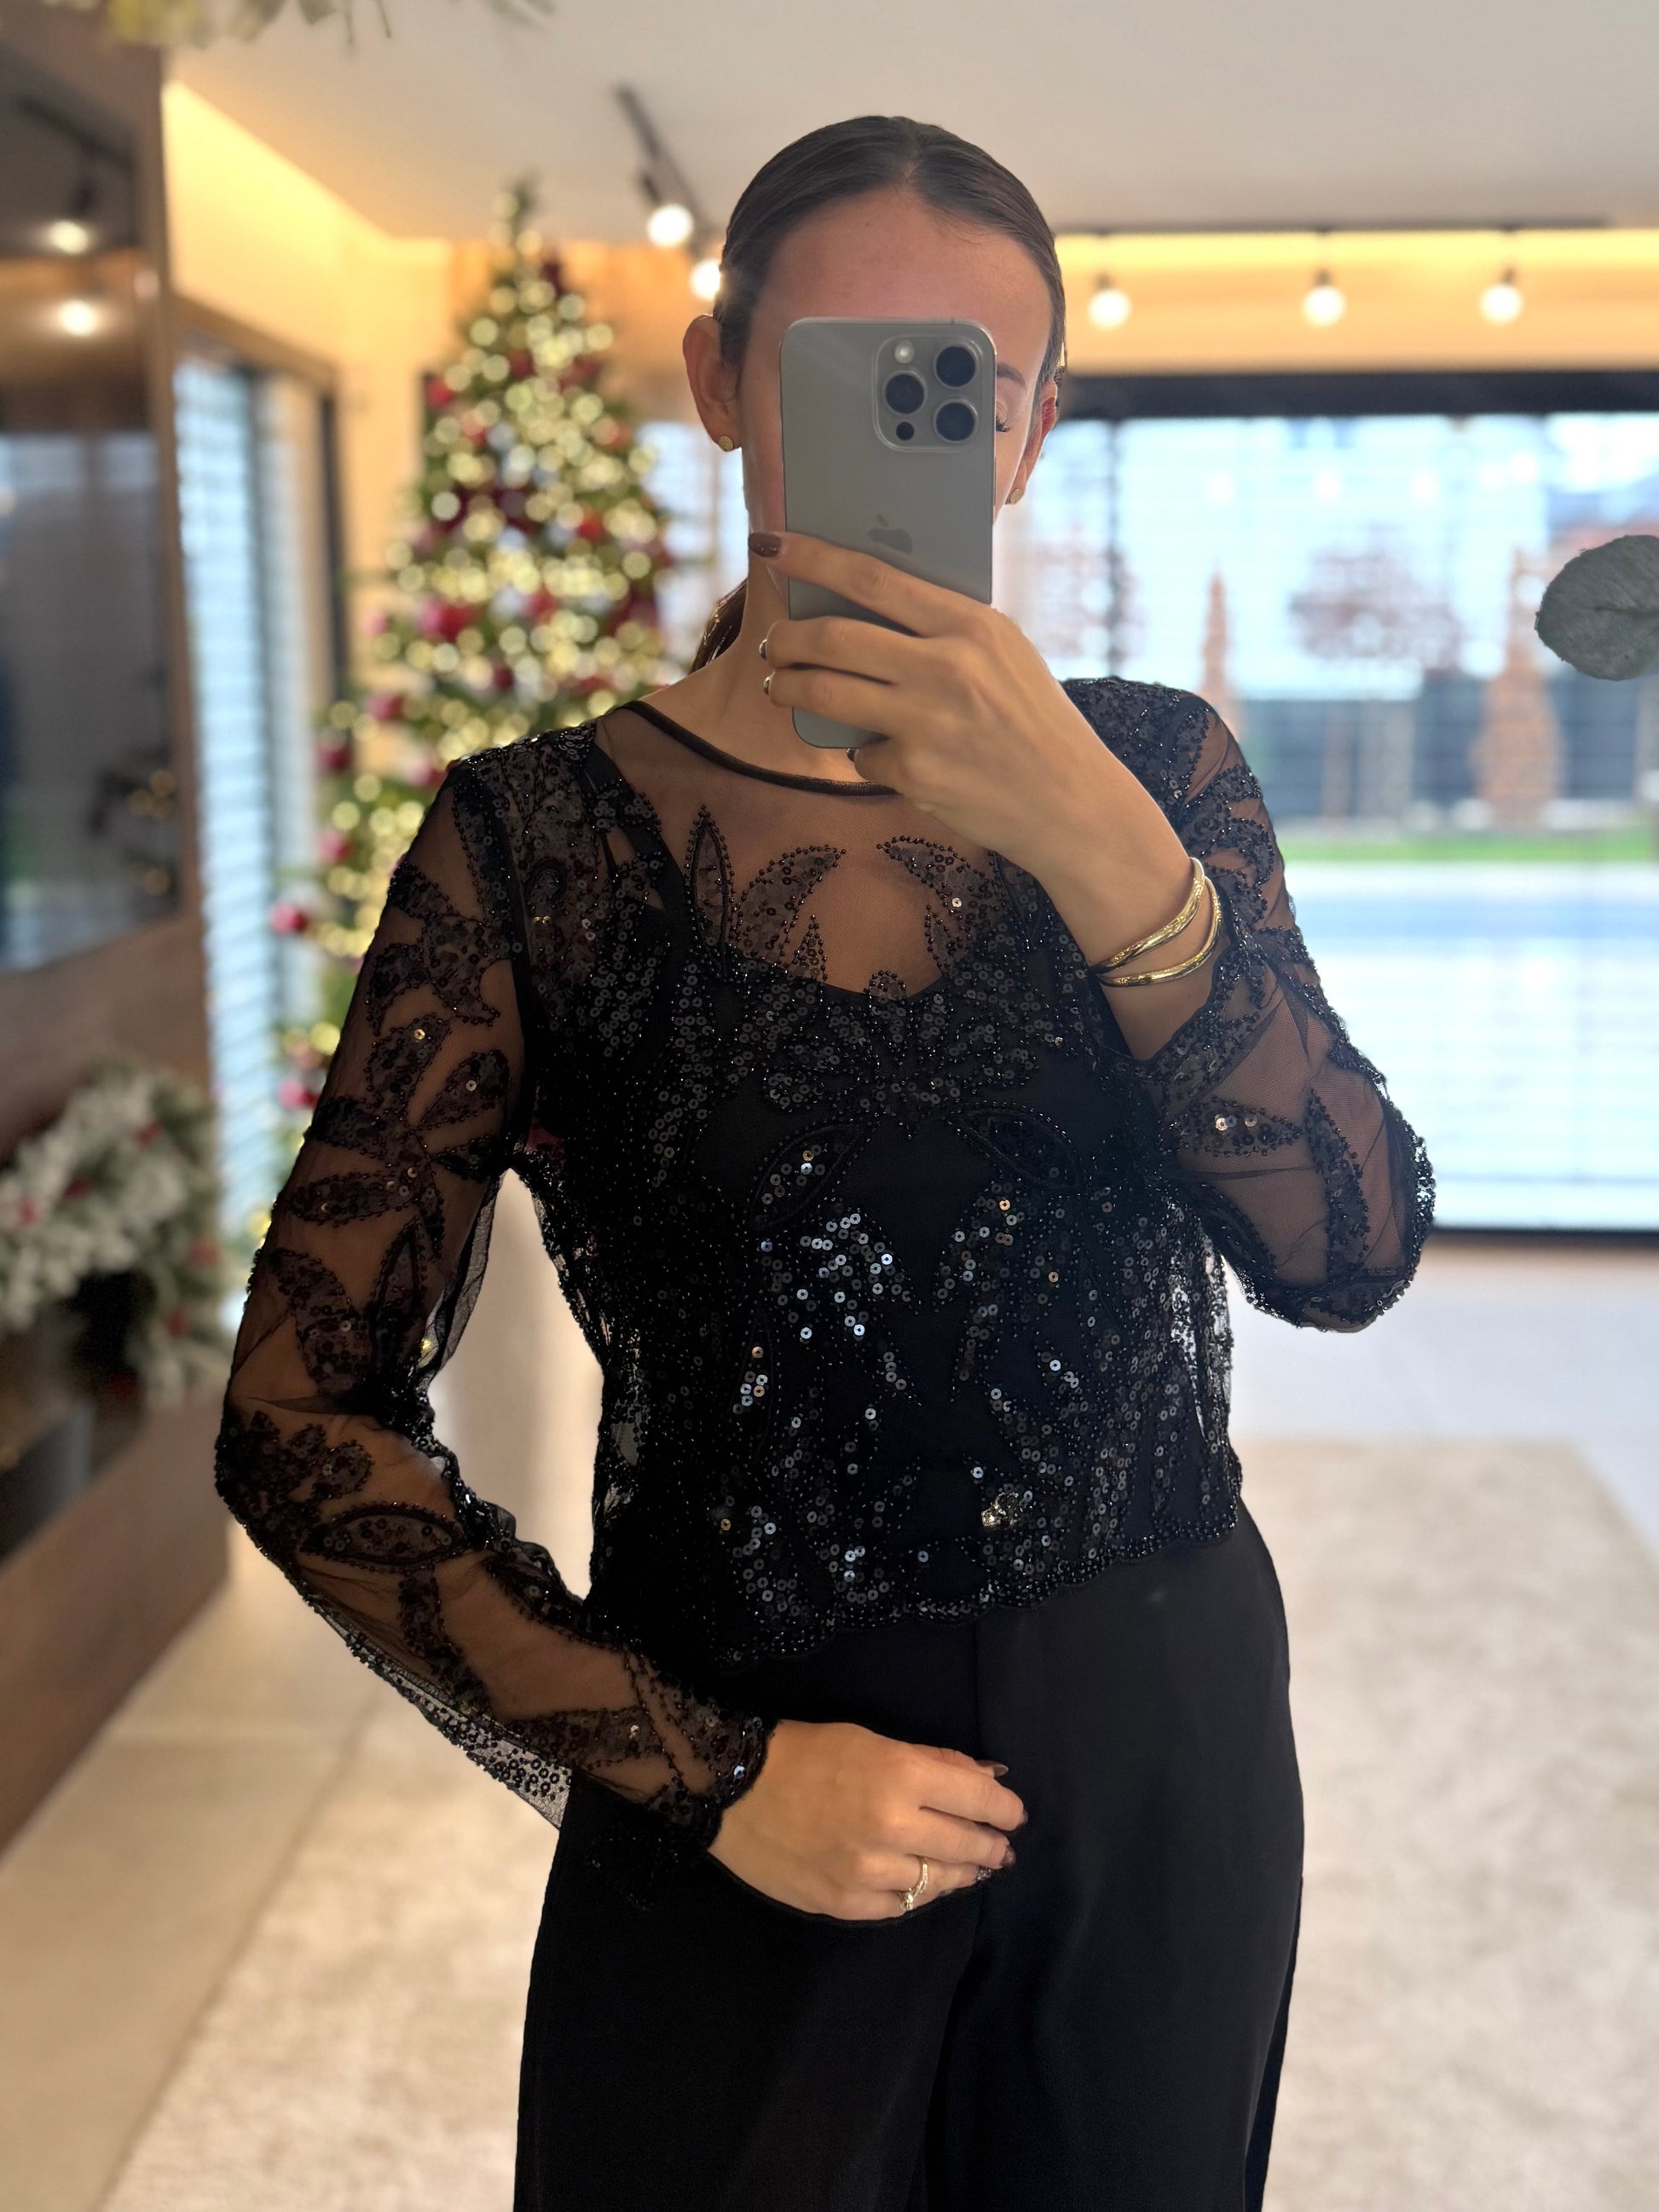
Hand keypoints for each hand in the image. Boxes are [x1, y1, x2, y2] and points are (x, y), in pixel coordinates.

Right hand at [709, 1716, 1025, 1919]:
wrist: (733, 1790)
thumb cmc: (806, 1753)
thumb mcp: (874, 1740)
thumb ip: (934, 1762)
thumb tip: (988, 1779)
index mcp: (900, 1776)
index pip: (978, 1798)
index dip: (1005, 1809)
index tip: (1014, 1814)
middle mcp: (891, 1828)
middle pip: (965, 1845)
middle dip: (991, 1846)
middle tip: (1002, 1849)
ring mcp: (867, 1873)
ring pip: (938, 1883)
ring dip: (962, 1875)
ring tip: (973, 1870)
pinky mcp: (844, 1904)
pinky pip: (900, 1908)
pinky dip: (918, 1895)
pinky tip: (925, 1886)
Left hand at [751, 530, 1177, 890]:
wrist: (1069, 802)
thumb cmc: (1033, 721)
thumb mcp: (1005, 653)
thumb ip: (945, 628)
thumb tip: (862, 604)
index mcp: (970, 624)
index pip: (873, 577)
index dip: (812, 557)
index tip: (772, 546)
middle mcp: (946, 666)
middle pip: (832, 636)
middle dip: (785, 639)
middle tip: (773, 644)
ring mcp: (926, 722)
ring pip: (824, 692)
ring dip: (788, 688)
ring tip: (782, 688)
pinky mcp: (914, 773)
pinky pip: (860, 754)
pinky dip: (862, 753)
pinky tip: (882, 755)